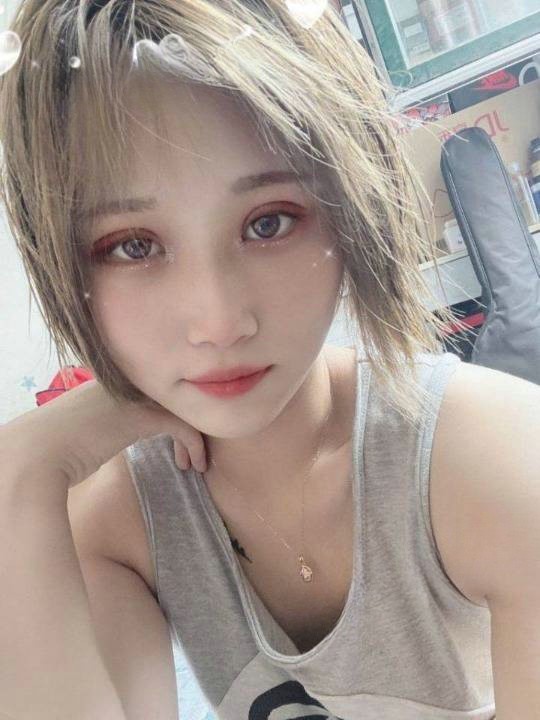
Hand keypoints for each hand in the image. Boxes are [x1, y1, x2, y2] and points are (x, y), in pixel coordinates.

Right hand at [2, 379, 207, 490]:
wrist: (37, 455)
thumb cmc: (54, 450)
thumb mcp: (86, 428)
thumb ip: (106, 423)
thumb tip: (113, 435)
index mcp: (111, 382)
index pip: (155, 392)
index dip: (170, 415)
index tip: (174, 444)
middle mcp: (126, 382)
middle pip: (172, 396)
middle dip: (186, 423)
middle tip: (191, 452)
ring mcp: (134, 395)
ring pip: (181, 408)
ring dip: (193, 437)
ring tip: (195, 463)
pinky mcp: (142, 414)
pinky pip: (182, 425)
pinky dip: (193, 444)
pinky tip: (192, 464)